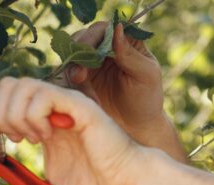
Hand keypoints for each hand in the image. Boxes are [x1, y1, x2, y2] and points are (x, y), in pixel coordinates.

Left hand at [0, 77, 140, 184]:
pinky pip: (44, 95)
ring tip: (26, 138)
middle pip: (7, 84)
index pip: (4, 97)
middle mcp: (52, 108)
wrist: (126, 184)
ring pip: (22, 86)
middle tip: (2, 137)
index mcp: (42, 122)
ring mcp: (65, 104)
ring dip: (13, 113)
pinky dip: (33, 114)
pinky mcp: (78, 106)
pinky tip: (43, 137)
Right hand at [67, 22, 166, 140]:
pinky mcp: (80, 78)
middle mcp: (105, 47)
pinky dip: (70, 84)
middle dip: (78, 55)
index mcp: (125, 41)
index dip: (92, 37)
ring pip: (71, 55)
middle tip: (79, 76)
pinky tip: (83, 97)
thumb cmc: (146, 99)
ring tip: (82, 87)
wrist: (135, 127)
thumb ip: (130, 54)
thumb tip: (117, 28)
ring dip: (72, 70)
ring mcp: (90, 62)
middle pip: (82, 38)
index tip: (87, 52)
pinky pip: (66, 74)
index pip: (104, 29)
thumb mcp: (145, 75)